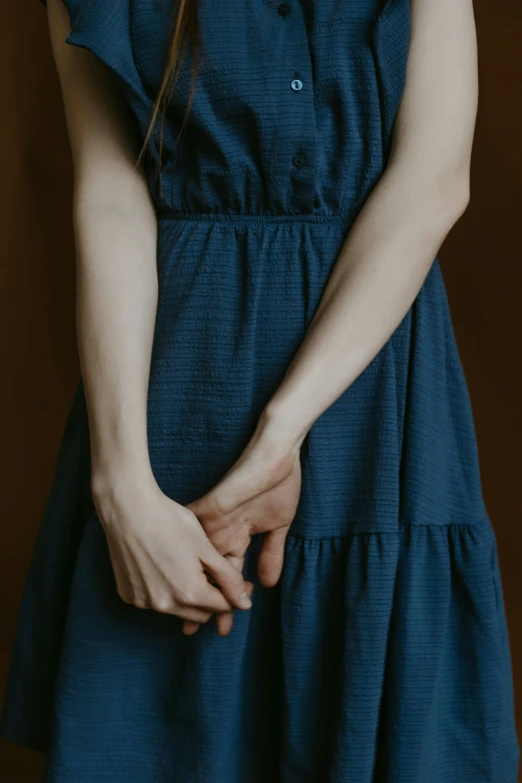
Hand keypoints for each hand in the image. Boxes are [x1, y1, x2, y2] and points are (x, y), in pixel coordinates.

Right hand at [93, 479, 252, 632]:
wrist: (127, 510)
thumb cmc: (170, 522)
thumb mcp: (206, 547)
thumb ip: (228, 578)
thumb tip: (245, 604)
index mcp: (189, 593)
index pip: (222, 608)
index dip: (234, 595)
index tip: (237, 581)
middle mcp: (165, 605)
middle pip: (201, 614)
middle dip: (211, 598)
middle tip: (212, 574)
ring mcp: (143, 603)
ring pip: (177, 610)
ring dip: (187, 596)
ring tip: (186, 566)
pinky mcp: (128, 596)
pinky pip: (154, 602)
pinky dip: (163, 591)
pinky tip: (162, 567)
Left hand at [183, 426, 302, 635]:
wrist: (278, 451)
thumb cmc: (280, 481)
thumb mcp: (278, 525)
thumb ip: (271, 553)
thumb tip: (265, 586)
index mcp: (236, 536)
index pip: (226, 576)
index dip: (223, 602)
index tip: (221, 628)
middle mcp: (221, 532)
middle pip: (206, 575)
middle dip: (201, 604)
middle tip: (192, 634)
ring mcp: (214, 520)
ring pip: (198, 561)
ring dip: (195, 589)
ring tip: (187, 617)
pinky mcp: (212, 506)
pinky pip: (198, 536)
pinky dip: (195, 560)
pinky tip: (186, 582)